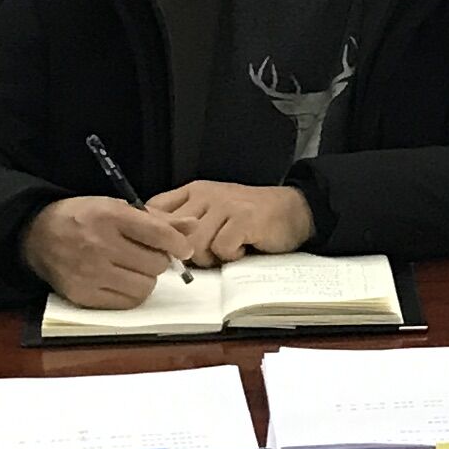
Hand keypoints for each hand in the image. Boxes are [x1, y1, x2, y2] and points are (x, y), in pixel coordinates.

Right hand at [21, 195, 191, 308]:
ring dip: (146, 278)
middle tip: (145, 254)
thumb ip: (157, 219)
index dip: (179, 243)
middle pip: (156, 264)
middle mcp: (99, 244)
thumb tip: (193, 226)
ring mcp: (90, 273)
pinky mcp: (83, 295)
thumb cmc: (84, 217)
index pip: (158, 234)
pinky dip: (131, 293)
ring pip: (145, 286)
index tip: (184, 249)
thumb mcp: (117, 206)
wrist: (37, 234)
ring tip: (132, 267)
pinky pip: (127, 302)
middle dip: (158, 260)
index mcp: (109, 215)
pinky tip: (120, 280)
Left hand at [144, 181, 313, 266]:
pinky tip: (243, 249)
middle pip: (173, 233)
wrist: (293, 211)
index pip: (155, 209)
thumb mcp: (211, 214)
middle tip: (207, 254)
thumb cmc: (250, 218)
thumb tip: (155, 247)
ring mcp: (225, 205)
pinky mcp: (244, 218)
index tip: (167, 248)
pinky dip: (231, 256)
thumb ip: (185, 223)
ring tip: (227, 250)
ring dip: (211, 257)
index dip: (155, 233)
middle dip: (186, 253)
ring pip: (195, 244)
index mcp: (194, 191)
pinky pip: (221, 248)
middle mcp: (206, 194)